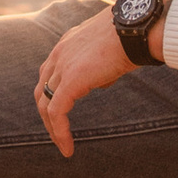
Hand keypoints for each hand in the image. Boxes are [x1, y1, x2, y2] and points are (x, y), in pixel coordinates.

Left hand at [33, 5, 140, 157]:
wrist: (135, 29)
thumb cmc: (131, 36)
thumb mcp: (110, 49)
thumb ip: (100, 65)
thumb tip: (100, 83)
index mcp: (67, 44)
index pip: (50, 73)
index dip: (53, 94)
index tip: (62, 112)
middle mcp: (59, 54)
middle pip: (42, 90)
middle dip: (47, 114)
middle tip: (57, 133)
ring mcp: (62, 67)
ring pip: (46, 105)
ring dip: (52, 128)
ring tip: (63, 146)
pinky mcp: (70, 82)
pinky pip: (57, 113)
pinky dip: (60, 132)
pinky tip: (67, 148)